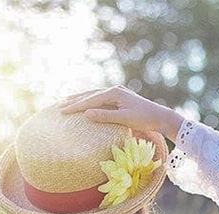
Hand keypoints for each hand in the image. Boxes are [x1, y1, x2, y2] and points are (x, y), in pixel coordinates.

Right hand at [59, 86, 183, 141]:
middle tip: (58, 106)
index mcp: (114, 93)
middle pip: (90, 95)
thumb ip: (105, 116)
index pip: (90, 100)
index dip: (75, 106)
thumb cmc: (144, 119)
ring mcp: (117, 93)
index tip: (62, 111)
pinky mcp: (119, 98)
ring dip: (80, 99)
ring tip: (67, 102)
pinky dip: (90, 101)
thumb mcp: (124, 119)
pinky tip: (84, 104)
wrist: (160, 116)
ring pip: (94, 95)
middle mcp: (114, 90)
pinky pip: (100, 99)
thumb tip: (86, 113)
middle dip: (74, 100)